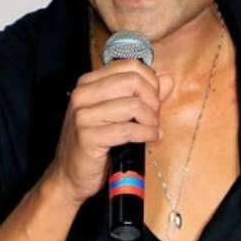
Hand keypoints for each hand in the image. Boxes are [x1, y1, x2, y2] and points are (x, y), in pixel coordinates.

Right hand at [47, 60, 173, 204]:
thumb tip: (168, 79)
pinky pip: (129, 130)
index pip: (131, 66)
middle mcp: (83, 94)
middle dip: (152, 100)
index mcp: (90, 82)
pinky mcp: (87, 137)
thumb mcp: (121, 113)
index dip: (151, 82)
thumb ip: (145, 95)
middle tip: (154, 117)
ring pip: (134, 105)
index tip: (155, 99)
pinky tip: (150, 138)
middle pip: (134, 81)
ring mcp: (82, 115)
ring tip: (151, 129)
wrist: (72, 174)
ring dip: (151, 120)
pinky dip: (146, 134)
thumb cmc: (98, 142)